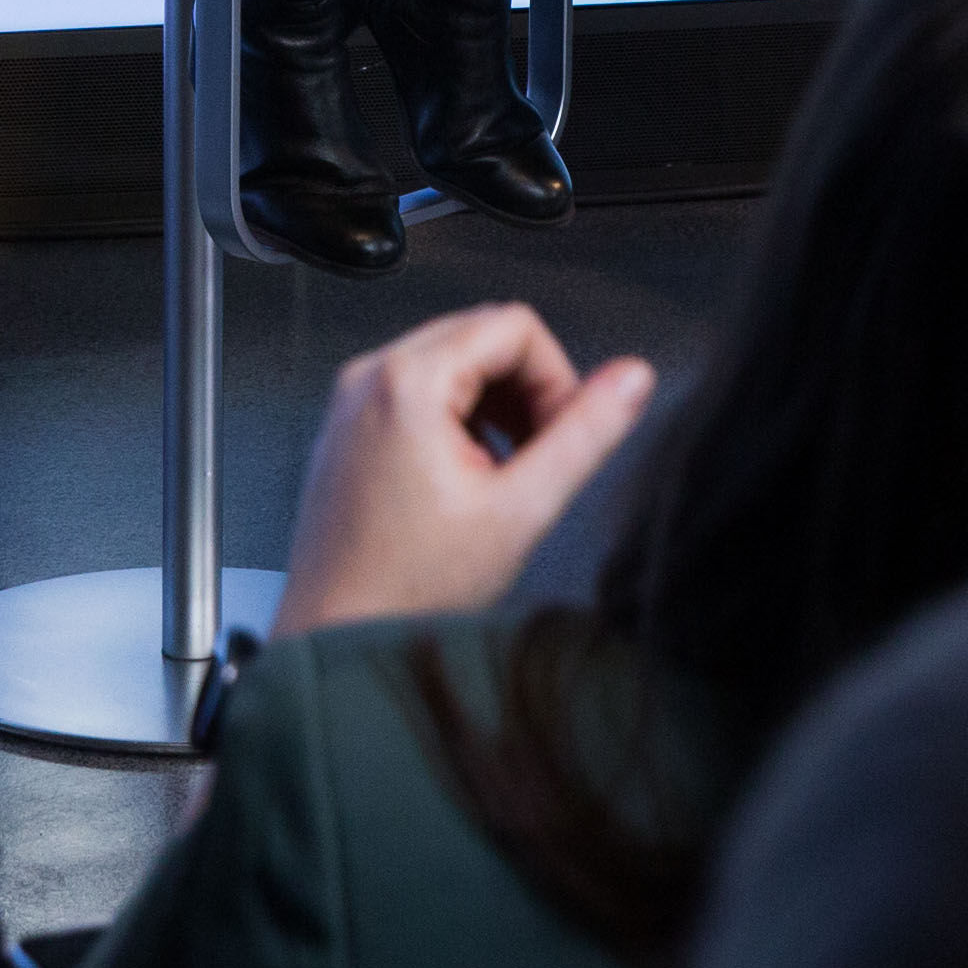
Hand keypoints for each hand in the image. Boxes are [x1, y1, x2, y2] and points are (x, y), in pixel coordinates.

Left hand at [273, 302, 661, 635]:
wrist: (333, 641)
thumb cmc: (410, 590)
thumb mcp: (521, 510)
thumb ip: (585, 435)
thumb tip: (633, 378)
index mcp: (409, 381)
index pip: (516, 325)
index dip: (558, 378)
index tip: (562, 438)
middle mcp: (370, 375)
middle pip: (481, 335)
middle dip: (526, 391)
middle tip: (537, 460)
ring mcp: (351, 400)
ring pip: (451, 361)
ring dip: (495, 406)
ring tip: (504, 476)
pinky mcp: (346, 427)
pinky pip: (416, 391)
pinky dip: (456, 420)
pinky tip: (467, 481)